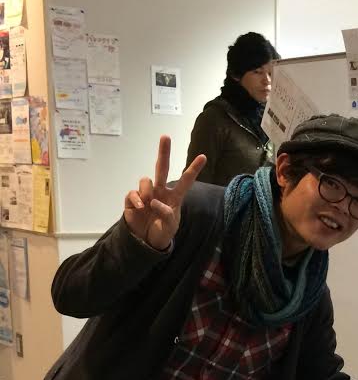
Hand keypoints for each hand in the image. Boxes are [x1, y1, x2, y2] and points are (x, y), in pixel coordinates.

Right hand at [124, 136, 204, 250]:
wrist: (147, 242)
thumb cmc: (163, 232)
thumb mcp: (170, 227)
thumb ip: (166, 215)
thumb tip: (155, 201)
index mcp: (174, 197)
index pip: (185, 181)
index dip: (193, 169)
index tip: (203, 157)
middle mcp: (160, 191)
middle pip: (162, 168)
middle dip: (164, 152)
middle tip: (165, 137)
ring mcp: (146, 194)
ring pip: (146, 180)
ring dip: (147, 189)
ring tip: (147, 203)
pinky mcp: (133, 200)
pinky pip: (133, 192)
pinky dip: (136, 198)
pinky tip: (140, 206)